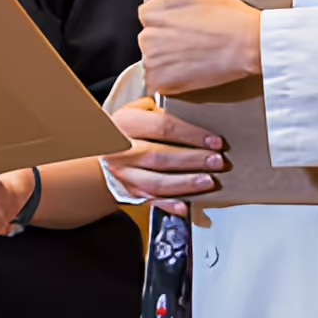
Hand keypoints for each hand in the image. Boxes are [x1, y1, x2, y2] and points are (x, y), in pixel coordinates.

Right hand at [102, 100, 226, 215]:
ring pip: (156, 182)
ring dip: (185, 183)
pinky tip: (185, 207)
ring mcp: (125, 174)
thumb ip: (159, 109)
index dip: (191, 134)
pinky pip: (150, 201)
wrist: (101, 152)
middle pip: (161, 156)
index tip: (214, 140)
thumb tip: (189, 113)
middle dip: (193, 159)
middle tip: (217, 161)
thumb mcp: (136, 110)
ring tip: (208, 181)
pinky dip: (169, 206)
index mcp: (125, 124)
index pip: (163, 127)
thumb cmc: (127, 128)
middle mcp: (122, 150)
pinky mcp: (130, 192)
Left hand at [137, 0, 261, 94]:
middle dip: (167, 40)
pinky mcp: (162, 82)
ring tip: (194, 52)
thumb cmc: (226, 16)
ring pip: (154, 60)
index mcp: (150, 12)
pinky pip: (159, 81)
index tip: (184, 25)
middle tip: (192, 38)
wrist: (247, 43)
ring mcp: (153, 62)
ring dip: (169, 59)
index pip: (148, 17)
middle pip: (150, 39)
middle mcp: (147, 37)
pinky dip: (172, 78)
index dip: (169, 20)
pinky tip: (191, 67)